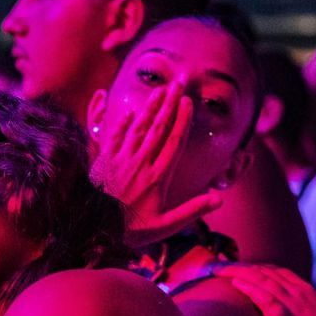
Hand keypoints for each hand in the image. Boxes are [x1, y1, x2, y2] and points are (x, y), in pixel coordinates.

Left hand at [90, 78, 222, 246]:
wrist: (96, 231)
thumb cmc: (133, 230)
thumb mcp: (165, 226)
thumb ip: (192, 210)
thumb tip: (220, 200)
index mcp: (158, 177)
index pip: (174, 141)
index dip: (182, 120)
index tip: (188, 102)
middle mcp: (141, 164)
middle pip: (158, 128)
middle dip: (169, 104)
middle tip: (177, 85)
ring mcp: (121, 161)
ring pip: (138, 129)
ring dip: (150, 108)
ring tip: (159, 91)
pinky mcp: (105, 162)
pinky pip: (115, 138)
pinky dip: (123, 124)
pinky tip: (131, 113)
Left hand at [214, 264, 315, 315]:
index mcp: (308, 294)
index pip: (276, 272)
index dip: (253, 268)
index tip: (233, 266)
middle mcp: (302, 294)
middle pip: (266, 272)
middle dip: (240, 266)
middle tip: (217, 265)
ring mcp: (297, 306)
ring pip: (263, 280)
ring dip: (238, 272)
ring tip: (217, 269)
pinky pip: (266, 298)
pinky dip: (249, 288)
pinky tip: (234, 282)